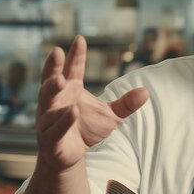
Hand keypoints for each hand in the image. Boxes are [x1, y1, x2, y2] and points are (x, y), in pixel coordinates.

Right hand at [36, 35, 148, 170]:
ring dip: (52, 90)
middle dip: (53, 67)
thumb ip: (126, 104)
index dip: (76, 55)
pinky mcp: (50, 138)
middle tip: (56, 51)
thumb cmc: (86, 129)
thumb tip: (146, 92)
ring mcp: (49, 118)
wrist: (71, 154)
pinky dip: (63, 120)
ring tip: (61, 81)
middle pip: (51, 80)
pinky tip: (71, 111)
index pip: (72, 69)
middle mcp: (56, 101)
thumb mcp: (111, 116)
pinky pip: (54, 128)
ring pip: (47, 102)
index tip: (79, 39)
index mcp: (70, 90)